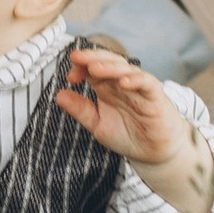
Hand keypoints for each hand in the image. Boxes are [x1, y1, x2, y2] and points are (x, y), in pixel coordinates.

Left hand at [56, 45, 213, 212]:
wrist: (153, 154)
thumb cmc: (128, 136)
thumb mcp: (97, 125)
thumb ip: (80, 110)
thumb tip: (58, 95)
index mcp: (107, 87)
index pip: (92, 69)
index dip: (80, 68)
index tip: (70, 76)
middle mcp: (122, 84)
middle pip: (108, 62)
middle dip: (92, 58)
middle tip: (77, 58)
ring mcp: (140, 88)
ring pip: (126, 69)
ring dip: (110, 67)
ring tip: (95, 68)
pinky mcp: (155, 96)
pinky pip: (147, 83)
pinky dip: (136, 80)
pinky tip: (124, 82)